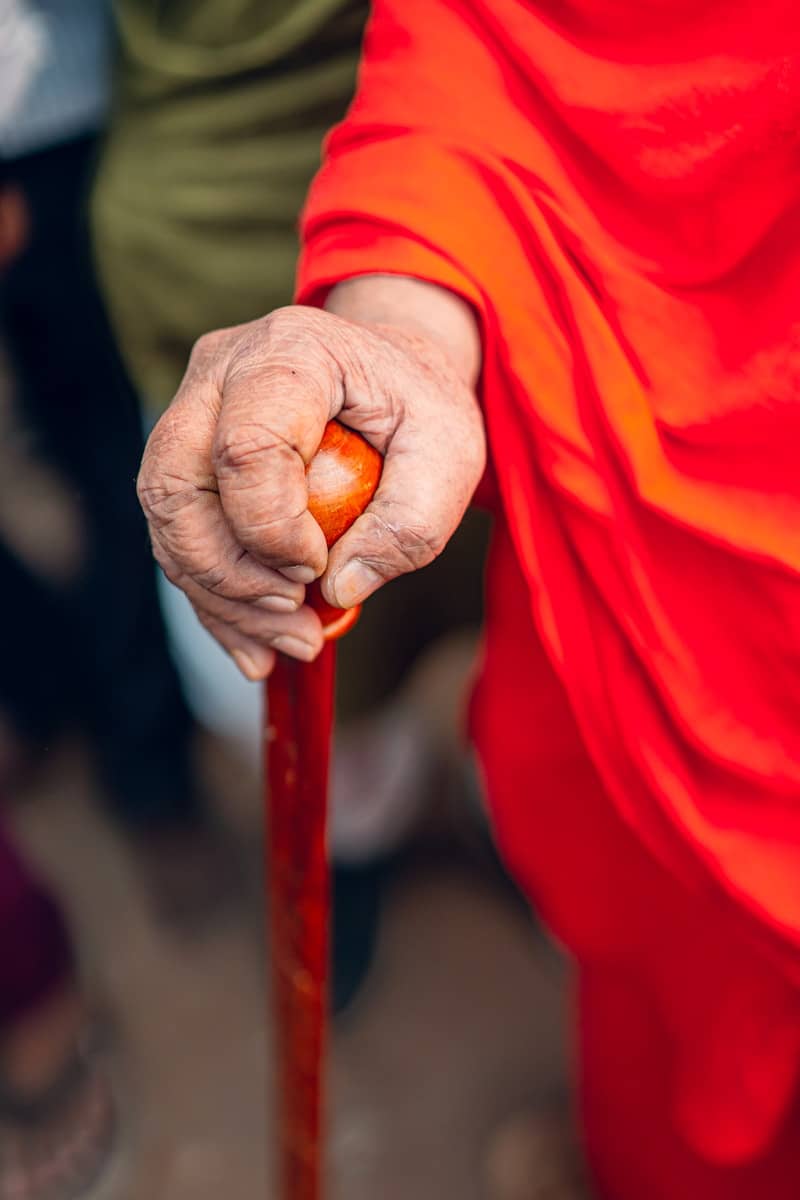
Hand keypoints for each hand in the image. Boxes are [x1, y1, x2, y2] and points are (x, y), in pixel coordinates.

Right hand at [137, 284, 484, 678]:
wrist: (392, 373)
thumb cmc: (420, 406)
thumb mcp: (451, 454)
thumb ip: (410, 522)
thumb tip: (339, 590)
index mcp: (290, 352)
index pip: (245, 447)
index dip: (270, 526)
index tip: (318, 569)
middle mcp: (220, 372)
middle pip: (174, 485)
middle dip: (229, 575)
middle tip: (298, 620)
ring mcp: (192, 412)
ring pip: (166, 519)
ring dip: (221, 599)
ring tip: (293, 642)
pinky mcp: (187, 458)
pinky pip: (177, 538)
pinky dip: (216, 600)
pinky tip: (260, 643)